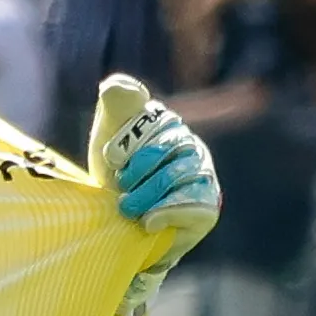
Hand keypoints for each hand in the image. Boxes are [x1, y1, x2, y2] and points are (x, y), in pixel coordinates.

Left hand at [87, 73, 221, 315]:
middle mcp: (191, 146)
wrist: (121, 230)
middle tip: (118, 186)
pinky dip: (164, 213)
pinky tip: (147, 222)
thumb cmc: (116, 179)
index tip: (112, 159)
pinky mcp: (207, 207)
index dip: (130, 141)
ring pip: (176, 177)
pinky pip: (190, 205)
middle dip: (136, 170)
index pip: (156, 120)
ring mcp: (203, 176)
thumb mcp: (108, 138)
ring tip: (126, 208)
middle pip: (167, 147)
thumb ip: (115, 105)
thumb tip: (120, 85)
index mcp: (169, 126)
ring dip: (145, 195)